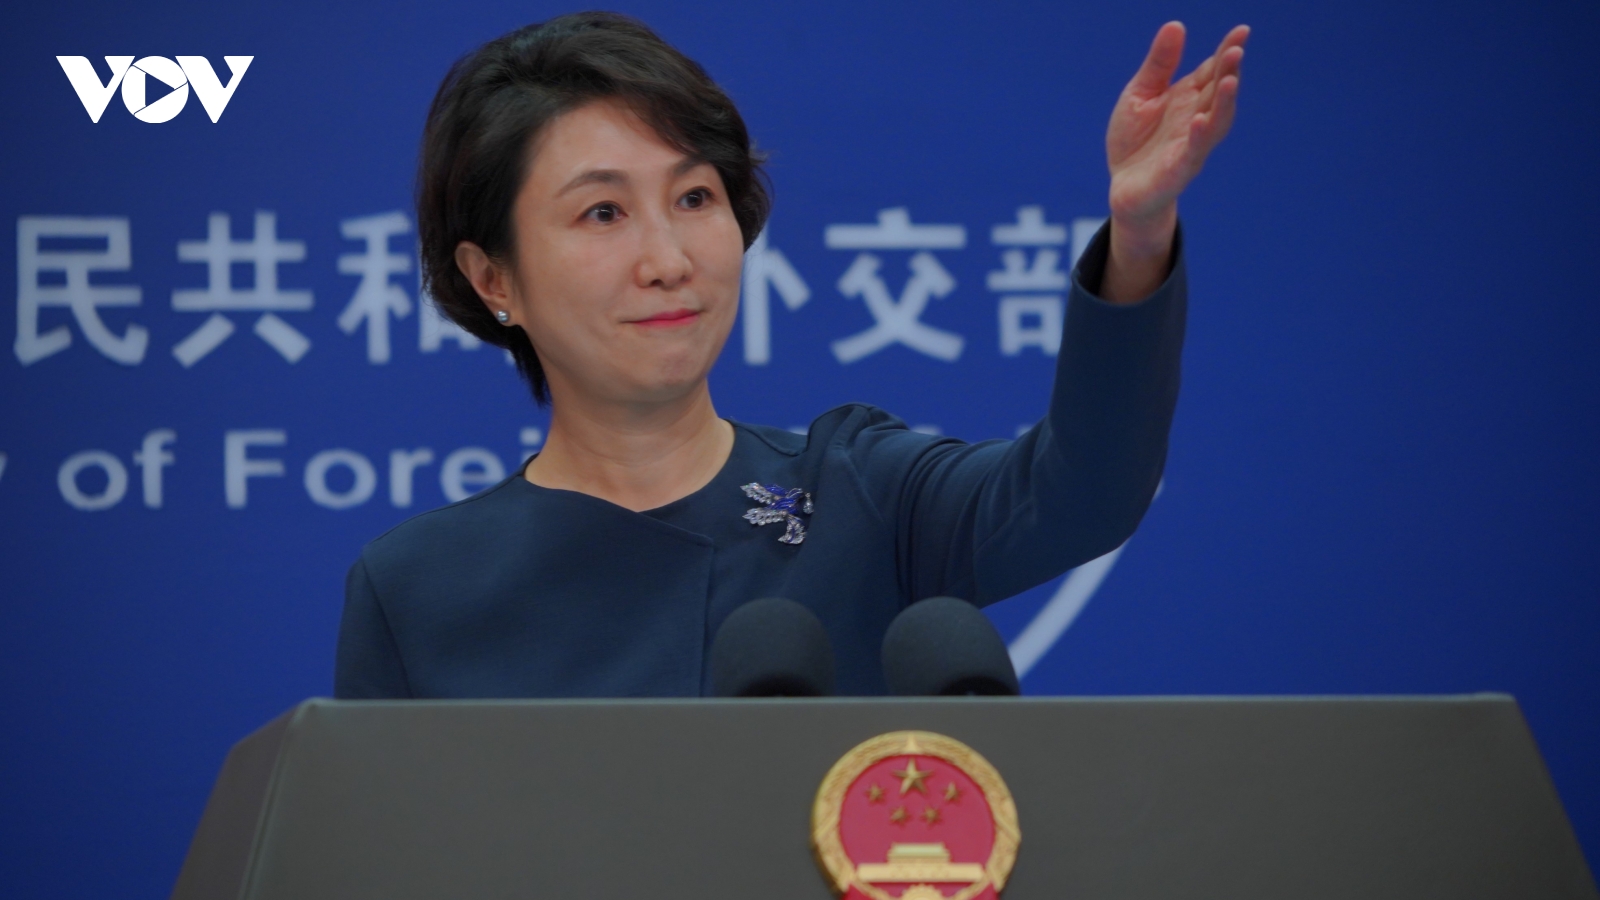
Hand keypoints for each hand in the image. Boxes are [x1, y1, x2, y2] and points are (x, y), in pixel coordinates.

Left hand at [1099, 22, 1247, 300]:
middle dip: (1229, 72)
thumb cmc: (1135, 141)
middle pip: (1218, 93)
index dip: (1227, 52)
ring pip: (1216, 123)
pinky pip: (1193, 153)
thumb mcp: (1140, 95)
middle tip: (1237, 49)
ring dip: (1225, 103)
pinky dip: (1199, 138)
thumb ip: (1159, 65)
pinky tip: (1201, 121)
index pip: (1213, 71)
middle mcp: (1196, 119)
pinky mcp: (1178, 171)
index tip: (1242, 31)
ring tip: (1230, 80)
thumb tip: (1176, 25)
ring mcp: (1191, 145)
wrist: (1124, 189)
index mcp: (1189, 98)